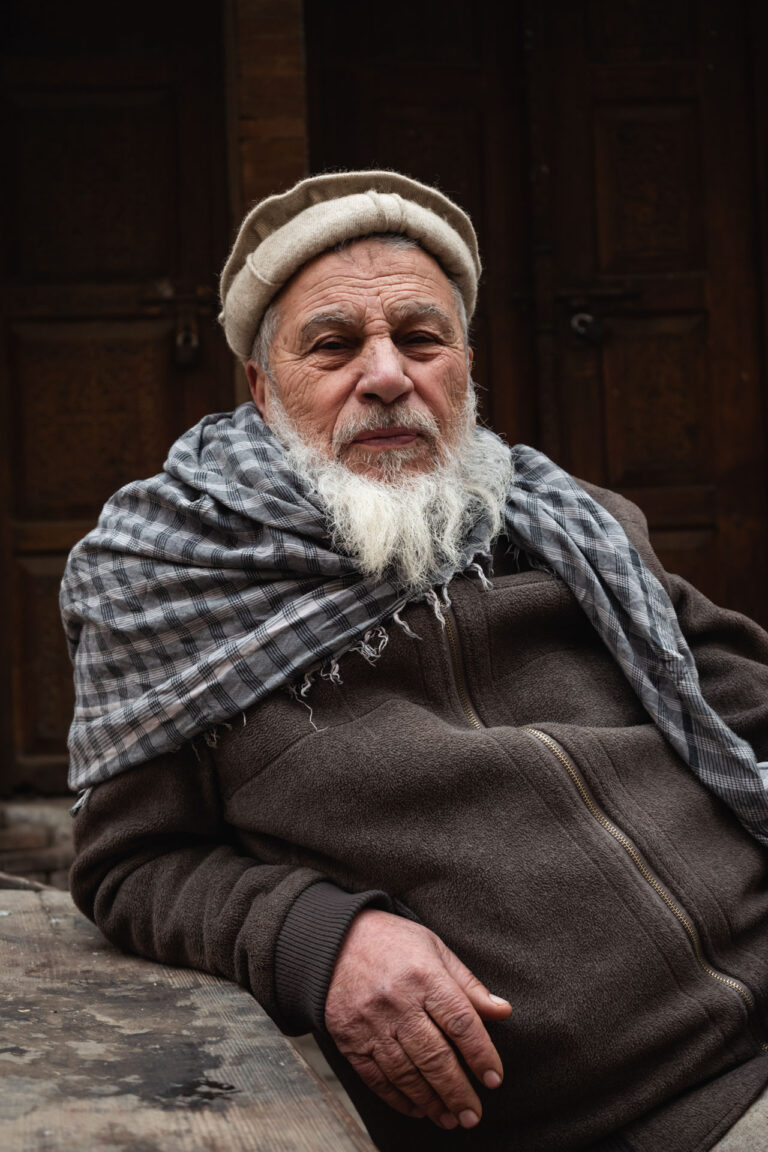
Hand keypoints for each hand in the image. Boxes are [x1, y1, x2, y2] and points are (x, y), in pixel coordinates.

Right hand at [324, 909, 511, 1129]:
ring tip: (450, 1118)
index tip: (494, 1079)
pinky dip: (398, 1098)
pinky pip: (376, 1078)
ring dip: (431, 1101)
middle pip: (434, 1056)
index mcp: (424, 976)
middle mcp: (398, 1002)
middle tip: (473, 1115)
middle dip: (457, 1091)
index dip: (481, 1054)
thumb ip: (468, 985)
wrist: (335, 940)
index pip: (460, 1022)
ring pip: (406, 1073)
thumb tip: (502, 1012)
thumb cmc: (393, 943)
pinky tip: (417, 1108)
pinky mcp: (350, 1039)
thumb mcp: (435, 949)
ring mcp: (371, 1023)